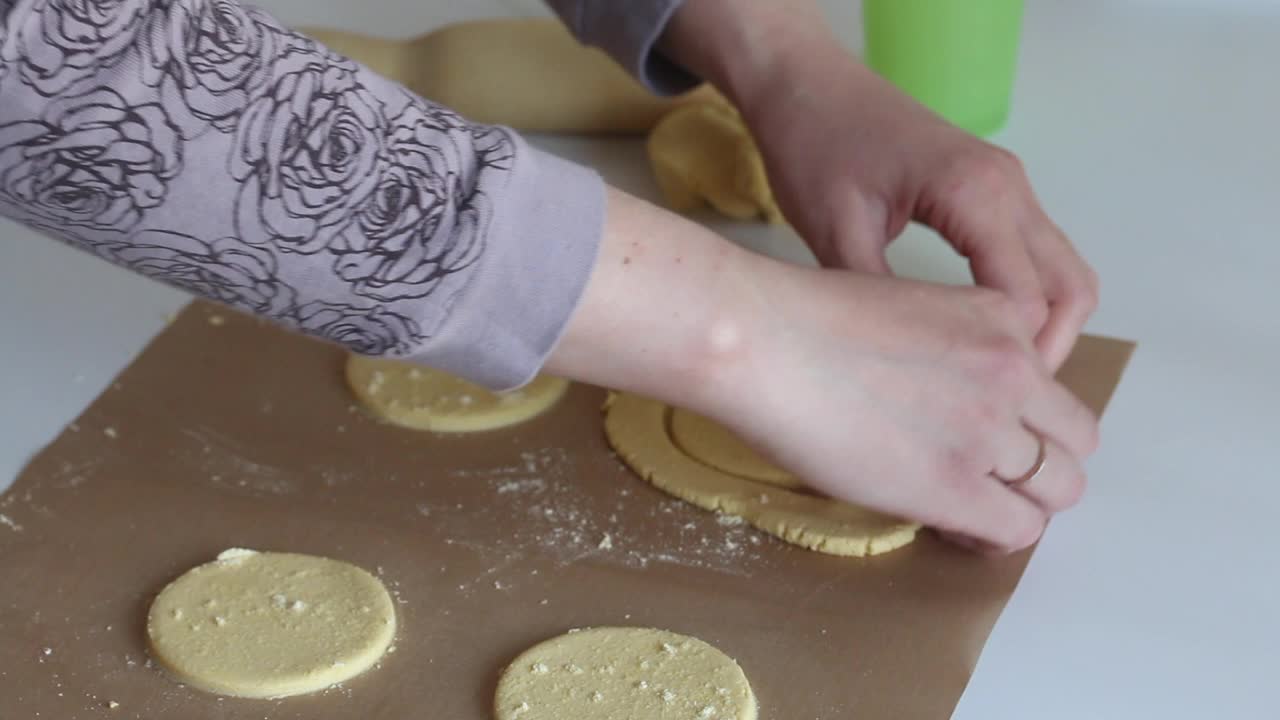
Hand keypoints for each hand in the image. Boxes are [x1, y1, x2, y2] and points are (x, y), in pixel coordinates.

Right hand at [547, 188, 1099, 552]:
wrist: (764, 339)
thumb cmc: (802, 319)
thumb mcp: (905, 304)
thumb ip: (951, 345)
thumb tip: (944, 398)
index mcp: (1001, 317)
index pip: (1053, 383)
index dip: (1023, 419)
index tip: (981, 434)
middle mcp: (1013, 369)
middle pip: (1075, 439)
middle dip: (1037, 464)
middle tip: (984, 476)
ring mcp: (989, 427)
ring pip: (1059, 489)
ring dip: (1018, 502)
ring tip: (965, 506)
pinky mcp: (956, 484)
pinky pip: (1017, 530)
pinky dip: (992, 536)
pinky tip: (947, 523)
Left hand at [738, 44, 1097, 371]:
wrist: (805, 85)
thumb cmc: (814, 146)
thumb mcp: (834, 233)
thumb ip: (881, 302)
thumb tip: (910, 376)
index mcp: (975, 194)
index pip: (1026, 300)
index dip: (1011, 363)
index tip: (978, 409)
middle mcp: (1009, 187)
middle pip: (1070, 289)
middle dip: (1046, 353)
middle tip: (998, 406)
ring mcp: (1008, 185)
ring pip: (1063, 271)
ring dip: (1044, 327)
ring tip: (994, 380)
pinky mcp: (992, 190)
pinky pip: (1035, 255)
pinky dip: (1030, 299)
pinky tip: (985, 336)